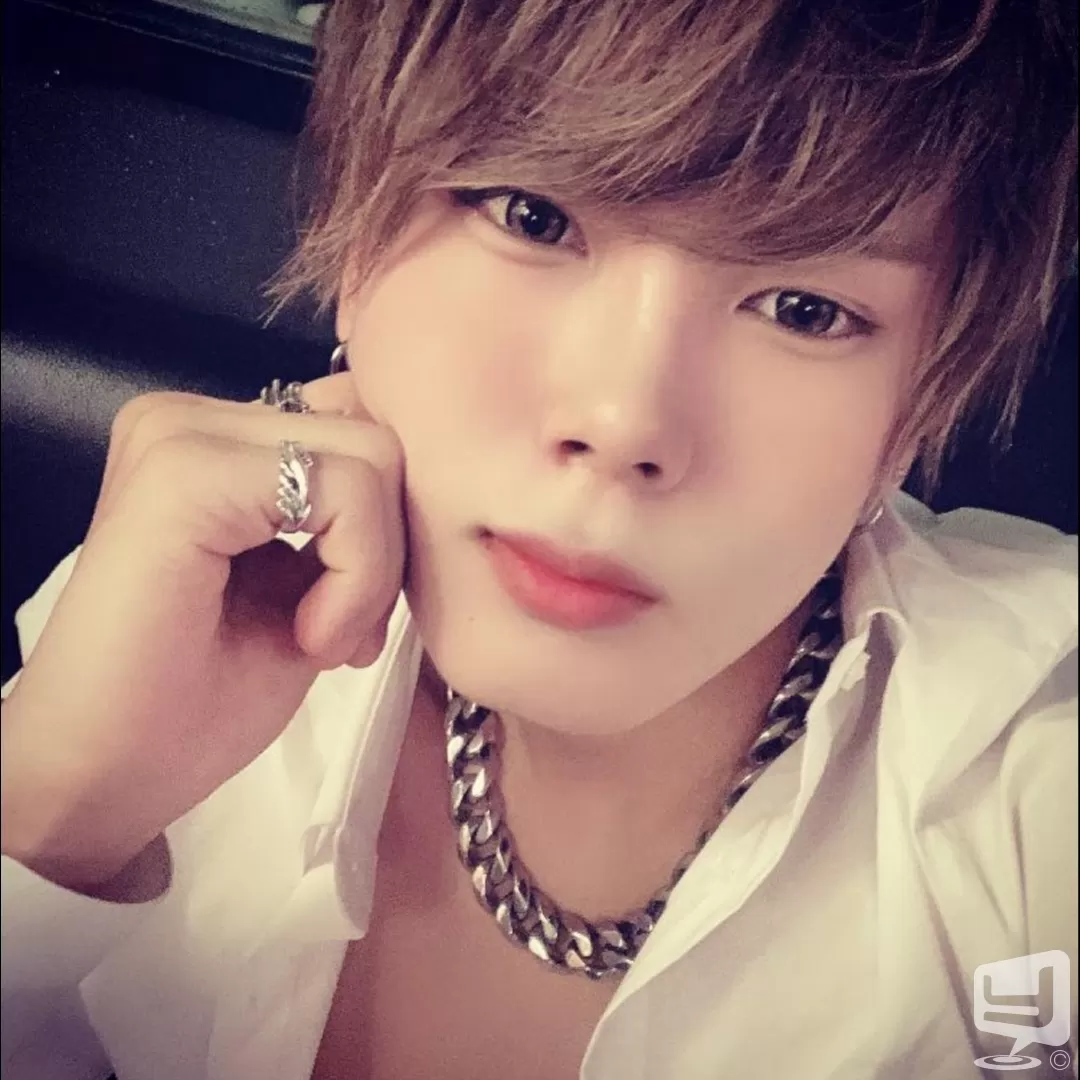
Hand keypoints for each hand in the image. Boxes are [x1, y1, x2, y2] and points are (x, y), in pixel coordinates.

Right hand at [1, 375, 404, 889]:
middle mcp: (188, 417)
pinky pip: (347, 489)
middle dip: (384, 551)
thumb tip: (427, 486)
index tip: (350, 618)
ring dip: (369, 571)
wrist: (104, 779)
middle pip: (376, 441)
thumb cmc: (197, 703)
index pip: (363, 433)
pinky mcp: (183, 471)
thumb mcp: (307, 592)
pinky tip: (309, 639)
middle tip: (339, 635)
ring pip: (372, 461)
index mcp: (212, 442)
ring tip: (318, 640)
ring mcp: (179, 433)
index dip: (387, 532)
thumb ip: (351, 523)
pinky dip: (356, 577)